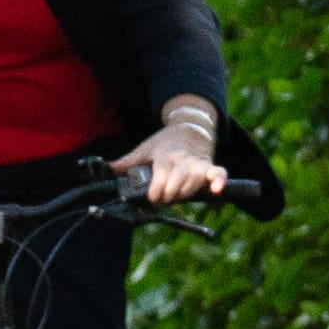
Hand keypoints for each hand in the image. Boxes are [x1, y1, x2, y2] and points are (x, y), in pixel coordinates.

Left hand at [111, 121, 225, 205]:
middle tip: (161, 199)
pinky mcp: (210, 166)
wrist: (190, 128)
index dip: (155, 193)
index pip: (160, 180)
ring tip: (175, 195)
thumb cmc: (165, 142)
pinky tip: (217, 191)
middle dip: (167, 198)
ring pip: (192, 187)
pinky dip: (219, 182)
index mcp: (163, 157)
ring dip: (184, 196)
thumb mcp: (144, 149)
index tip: (152, 199)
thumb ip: (127, 162)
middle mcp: (182, 161)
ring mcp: (197, 164)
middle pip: (176, 188)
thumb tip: (108, 169)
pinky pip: (219, 174)